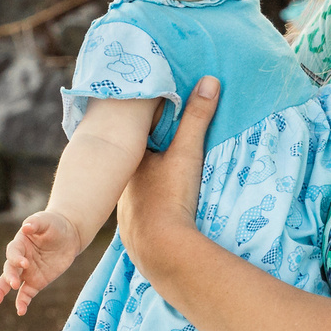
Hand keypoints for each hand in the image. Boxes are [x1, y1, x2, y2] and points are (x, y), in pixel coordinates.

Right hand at [0, 209, 81, 314]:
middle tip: (13, 284)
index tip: (24, 263)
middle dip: (9, 277)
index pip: (13, 252)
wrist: (68, 235)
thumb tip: (26, 227)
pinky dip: (22, 302)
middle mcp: (19, 259)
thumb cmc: (54, 225)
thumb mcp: (46, 220)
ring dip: (4, 290)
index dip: (16, 258)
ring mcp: (27, 272)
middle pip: (8, 269)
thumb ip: (36, 223)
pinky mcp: (36, 282)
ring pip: (11, 283)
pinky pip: (26, 294)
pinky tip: (20, 311)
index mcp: (20, 243)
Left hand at [116, 75, 216, 275]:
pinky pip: (142, 212)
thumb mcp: (187, 153)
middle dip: (152, 155)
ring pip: (137, 189)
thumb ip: (197, 118)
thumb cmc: (169, 196)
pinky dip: (151, 207)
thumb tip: (209, 80)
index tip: (166, 116)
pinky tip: (162, 209)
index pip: (138, 135)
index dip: (152, 126)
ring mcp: (124, 210)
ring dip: (151, 183)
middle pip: (138, 163)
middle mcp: (121, 184)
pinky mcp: (132, 232)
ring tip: (169, 178)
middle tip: (170, 146)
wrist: (160, 250)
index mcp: (129, 161)